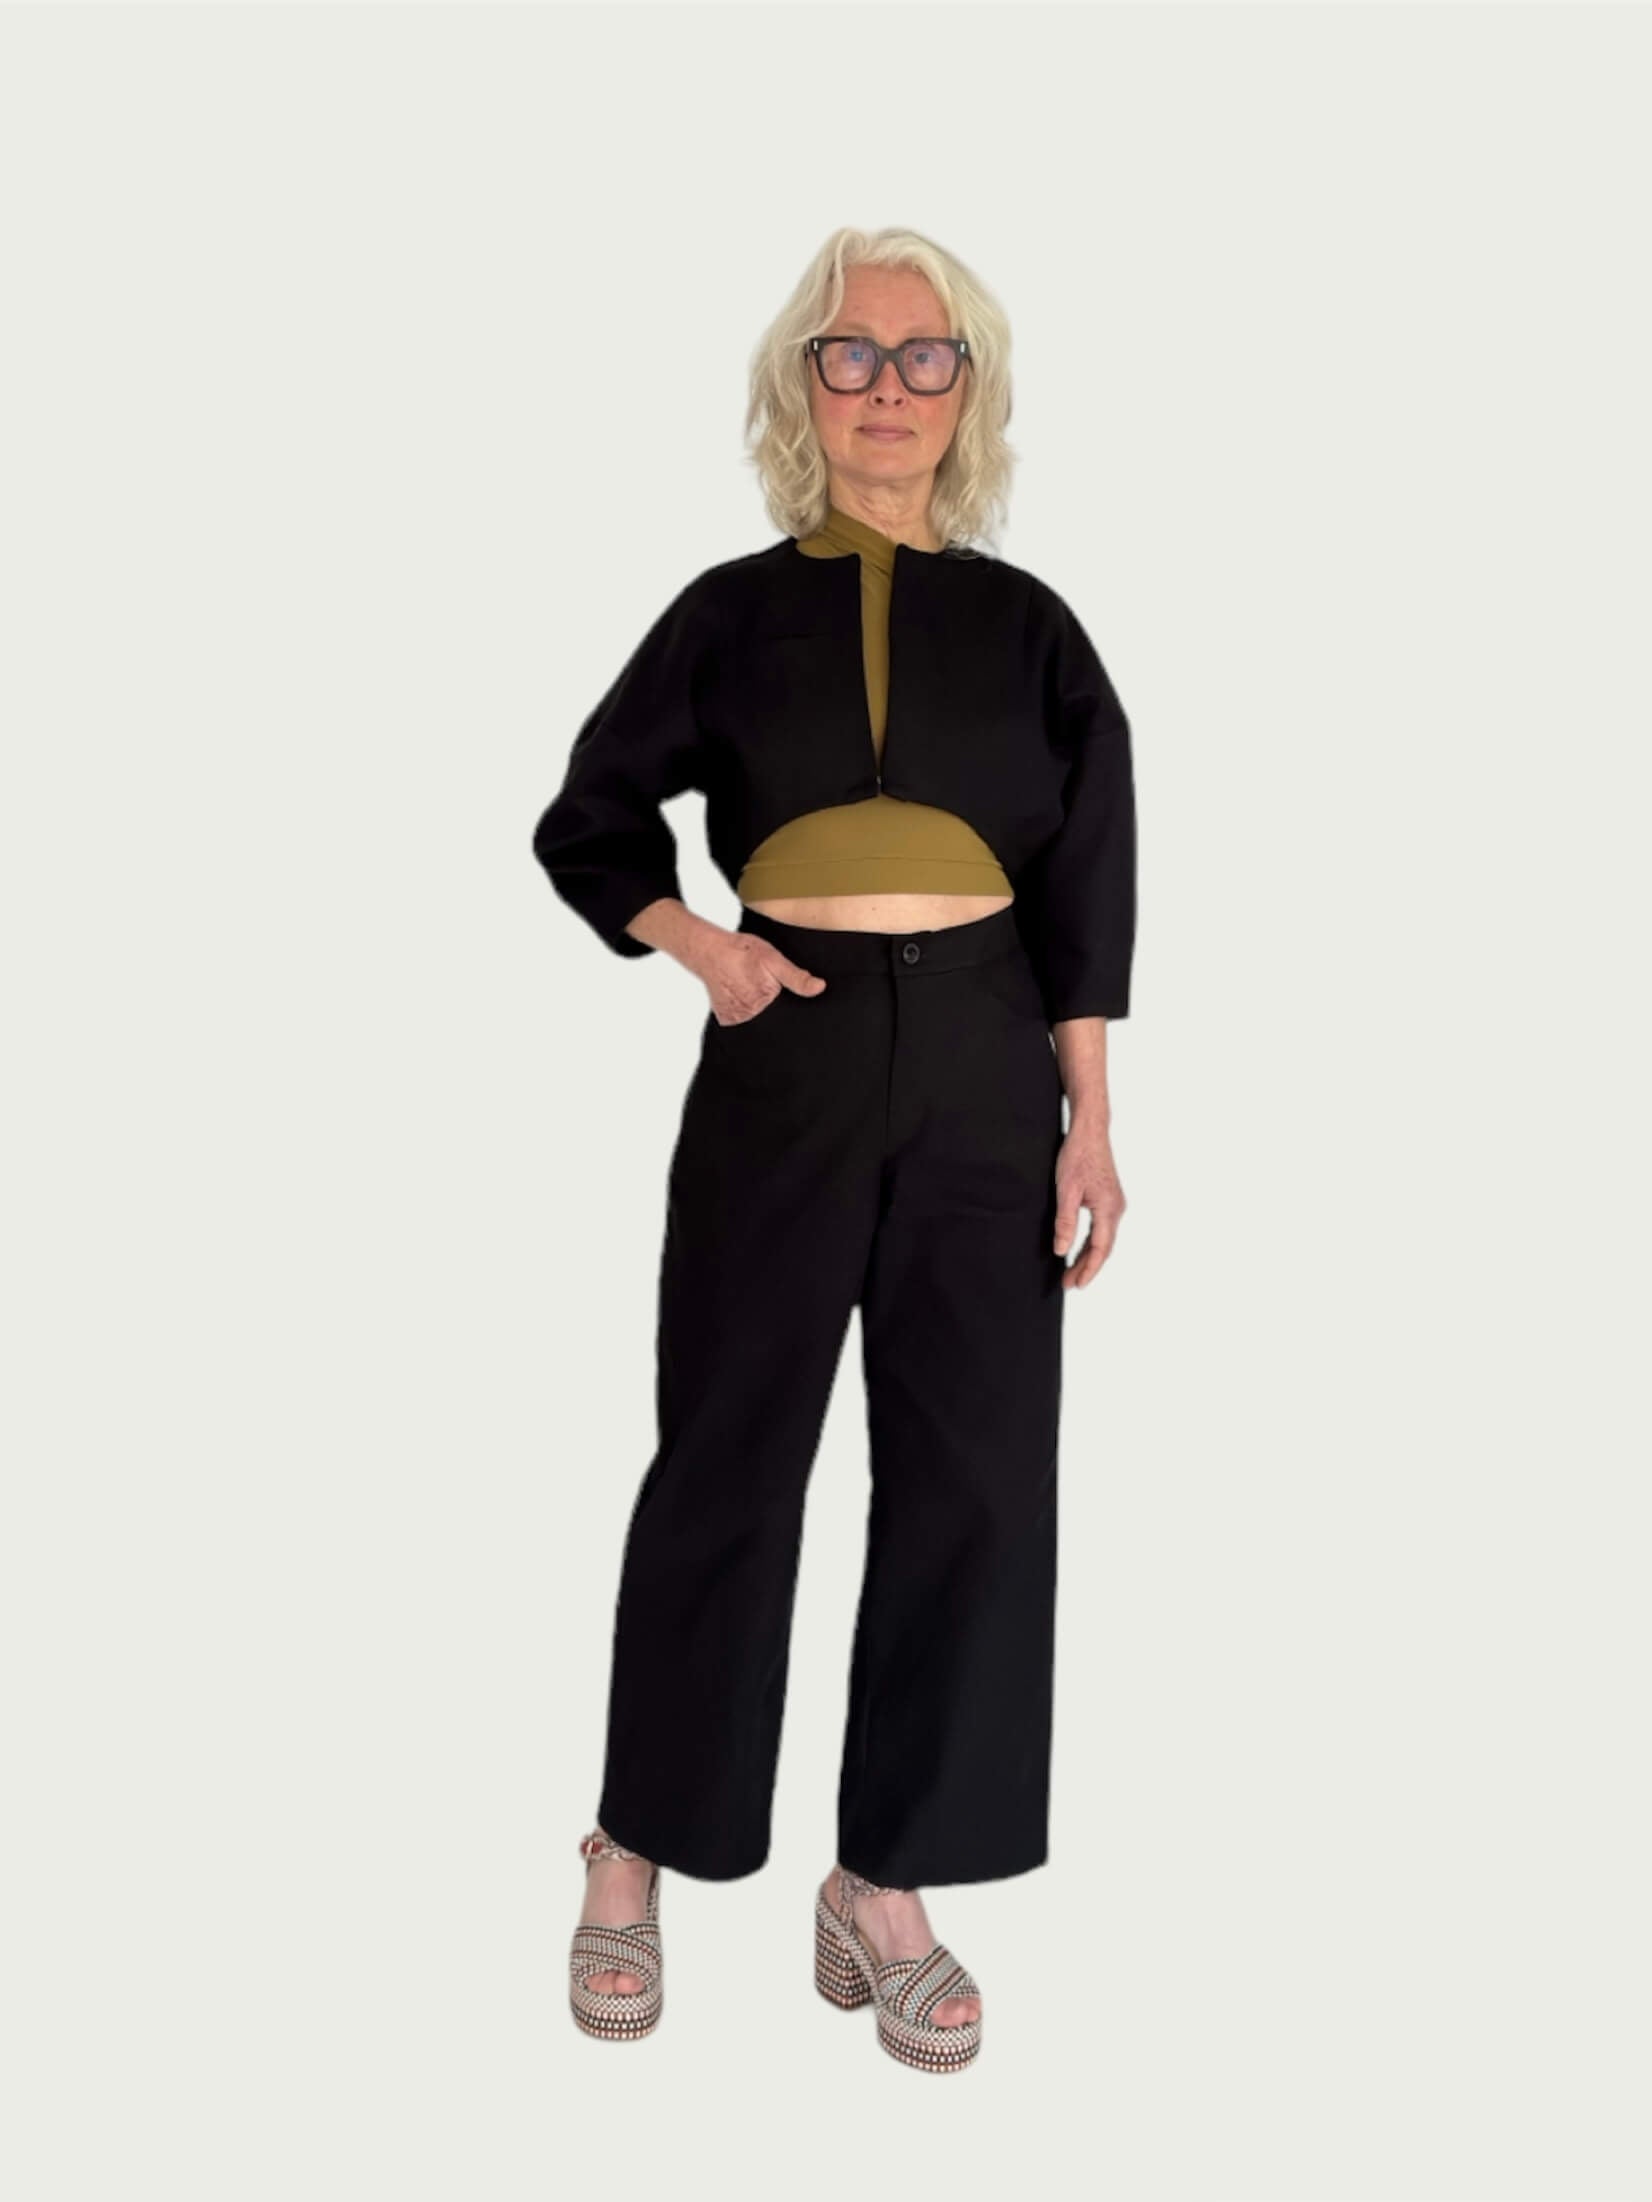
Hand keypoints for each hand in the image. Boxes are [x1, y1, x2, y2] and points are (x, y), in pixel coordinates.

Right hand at [699, 930, 826, 1026]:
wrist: (709, 951)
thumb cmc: (742, 952)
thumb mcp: (774, 959)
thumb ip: (796, 977)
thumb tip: (820, 988)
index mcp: (764, 1003)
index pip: (787, 1019)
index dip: (792, 1014)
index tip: (790, 1005)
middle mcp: (749, 1016)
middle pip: (773, 1021)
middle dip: (776, 1011)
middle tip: (764, 988)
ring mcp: (736, 1019)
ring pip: (758, 1022)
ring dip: (760, 1012)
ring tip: (752, 990)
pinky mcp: (726, 1019)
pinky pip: (743, 1021)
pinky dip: (746, 1012)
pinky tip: (743, 995)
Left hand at [1053, 1115, 1125, 1286]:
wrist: (1090, 1131)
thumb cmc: (1078, 1155)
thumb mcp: (1066, 1190)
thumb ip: (1065, 1222)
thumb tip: (1061, 1250)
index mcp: (1108, 1208)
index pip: (1099, 1248)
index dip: (1088, 1269)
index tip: (1077, 1285)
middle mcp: (1116, 1209)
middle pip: (1103, 1248)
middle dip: (1087, 1268)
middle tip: (1069, 1284)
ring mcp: (1115, 1204)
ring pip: (1103, 1240)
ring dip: (1088, 1257)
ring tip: (1072, 1273)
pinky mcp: (1109, 1200)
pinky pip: (1101, 1229)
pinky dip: (1090, 1243)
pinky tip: (1078, 1251)